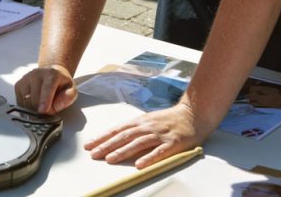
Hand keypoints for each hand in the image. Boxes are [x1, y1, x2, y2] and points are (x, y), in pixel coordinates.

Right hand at [15, 64, 76, 114]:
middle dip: (43, 110)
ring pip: (26, 102)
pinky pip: (20, 103)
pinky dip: (27, 108)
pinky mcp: (19, 85)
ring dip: (34, 110)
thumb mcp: (72, 89)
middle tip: (50, 109)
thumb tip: (57, 105)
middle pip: (35, 99)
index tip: (43, 111)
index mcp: (52, 74)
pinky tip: (34, 103)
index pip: (47, 88)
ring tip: (42, 104)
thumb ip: (68, 97)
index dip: (45, 100)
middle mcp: (36, 74)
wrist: (50, 73)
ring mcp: (26, 79)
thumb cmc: (61, 83)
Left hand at [83, 101, 208, 167]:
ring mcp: (159, 134)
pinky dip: (149, 158)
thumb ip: (134, 129)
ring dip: (123, 151)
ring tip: (110, 159)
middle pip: (124, 136)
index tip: (89, 145)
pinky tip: (139, 165)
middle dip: (107, 145)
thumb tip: (115, 138)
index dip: (102, 137)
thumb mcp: (148, 121)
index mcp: (139, 122)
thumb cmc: (167, 120)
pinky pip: (159, 152)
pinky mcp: (173, 143)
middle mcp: (147, 126)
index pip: (117, 130)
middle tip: (93, 154)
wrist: (191, 114)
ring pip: (138, 143)